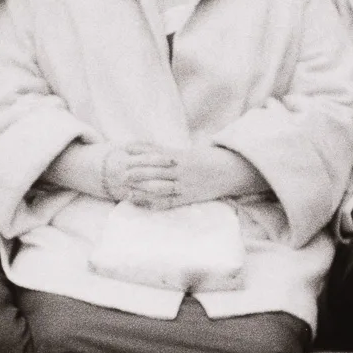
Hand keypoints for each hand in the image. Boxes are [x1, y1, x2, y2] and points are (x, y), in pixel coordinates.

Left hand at [112, 143, 259, 208]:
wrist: (229, 172)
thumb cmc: (203, 160)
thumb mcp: (184, 152)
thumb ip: (161, 151)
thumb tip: (134, 146)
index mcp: (181, 157)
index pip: (157, 155)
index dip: (141, 154)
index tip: (126, 153)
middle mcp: (182, 171)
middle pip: (156, 172)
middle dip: (139, 174)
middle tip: (122, 176)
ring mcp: (186, 185)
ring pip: (162, 188)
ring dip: (144, 191)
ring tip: (129, 193)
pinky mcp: (189, 197)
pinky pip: (171, 202)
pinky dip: (158, 204)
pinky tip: (146, 206)